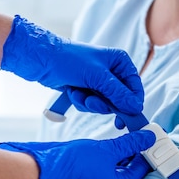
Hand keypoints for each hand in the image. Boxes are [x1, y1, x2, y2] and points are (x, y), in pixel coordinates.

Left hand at [0, 16, 142, 115]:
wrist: (43, 61)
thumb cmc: (70, 60)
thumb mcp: (97, 76)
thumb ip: (117, 93)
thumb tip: (135, 107)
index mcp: (120, 62)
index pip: (134, 87)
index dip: (131, 103)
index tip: (126, 118)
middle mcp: (112, 72)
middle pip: (119, 100)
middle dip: (103, 104)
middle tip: (92, 103)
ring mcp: (98, 82)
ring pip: (103, 105)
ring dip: (89, 103)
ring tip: (78, 93)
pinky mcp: (86, 90)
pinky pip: (90, 105)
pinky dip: (80, 102)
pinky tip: (71, 92)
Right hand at [0, 130, 154, 178]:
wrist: (45, 169)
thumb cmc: (75, 163)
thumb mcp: (107, 149)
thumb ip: (130, 143)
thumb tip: (149, 137)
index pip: (142, 170)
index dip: (148, 152)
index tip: (153, 137)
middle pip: (130, 170)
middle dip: (136, 152)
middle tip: (142, 134)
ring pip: (116, 169)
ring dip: (122, 154)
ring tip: (126, 136)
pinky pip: (103, 169)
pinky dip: (109, 158)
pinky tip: (109, 145)